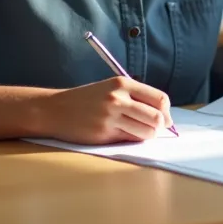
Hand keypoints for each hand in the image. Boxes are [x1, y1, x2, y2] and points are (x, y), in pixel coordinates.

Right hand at [38, 77, 173, 144]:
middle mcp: (118, 98)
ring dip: (148, 135)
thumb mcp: (111, 88)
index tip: (165, 118)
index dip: (167, 112)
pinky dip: (132, 140)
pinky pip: (130, 140)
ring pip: (146, 132)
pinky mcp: (103, 133)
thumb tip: (165, 117)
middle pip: (157, 117)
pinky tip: (123, 135)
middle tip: (154, 129)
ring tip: (138, 132)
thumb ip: (136, 98)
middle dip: (160, 126)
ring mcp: (111, 116)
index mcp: (123, 83)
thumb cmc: (87, 100)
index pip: (160, 99)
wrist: (55, 109)